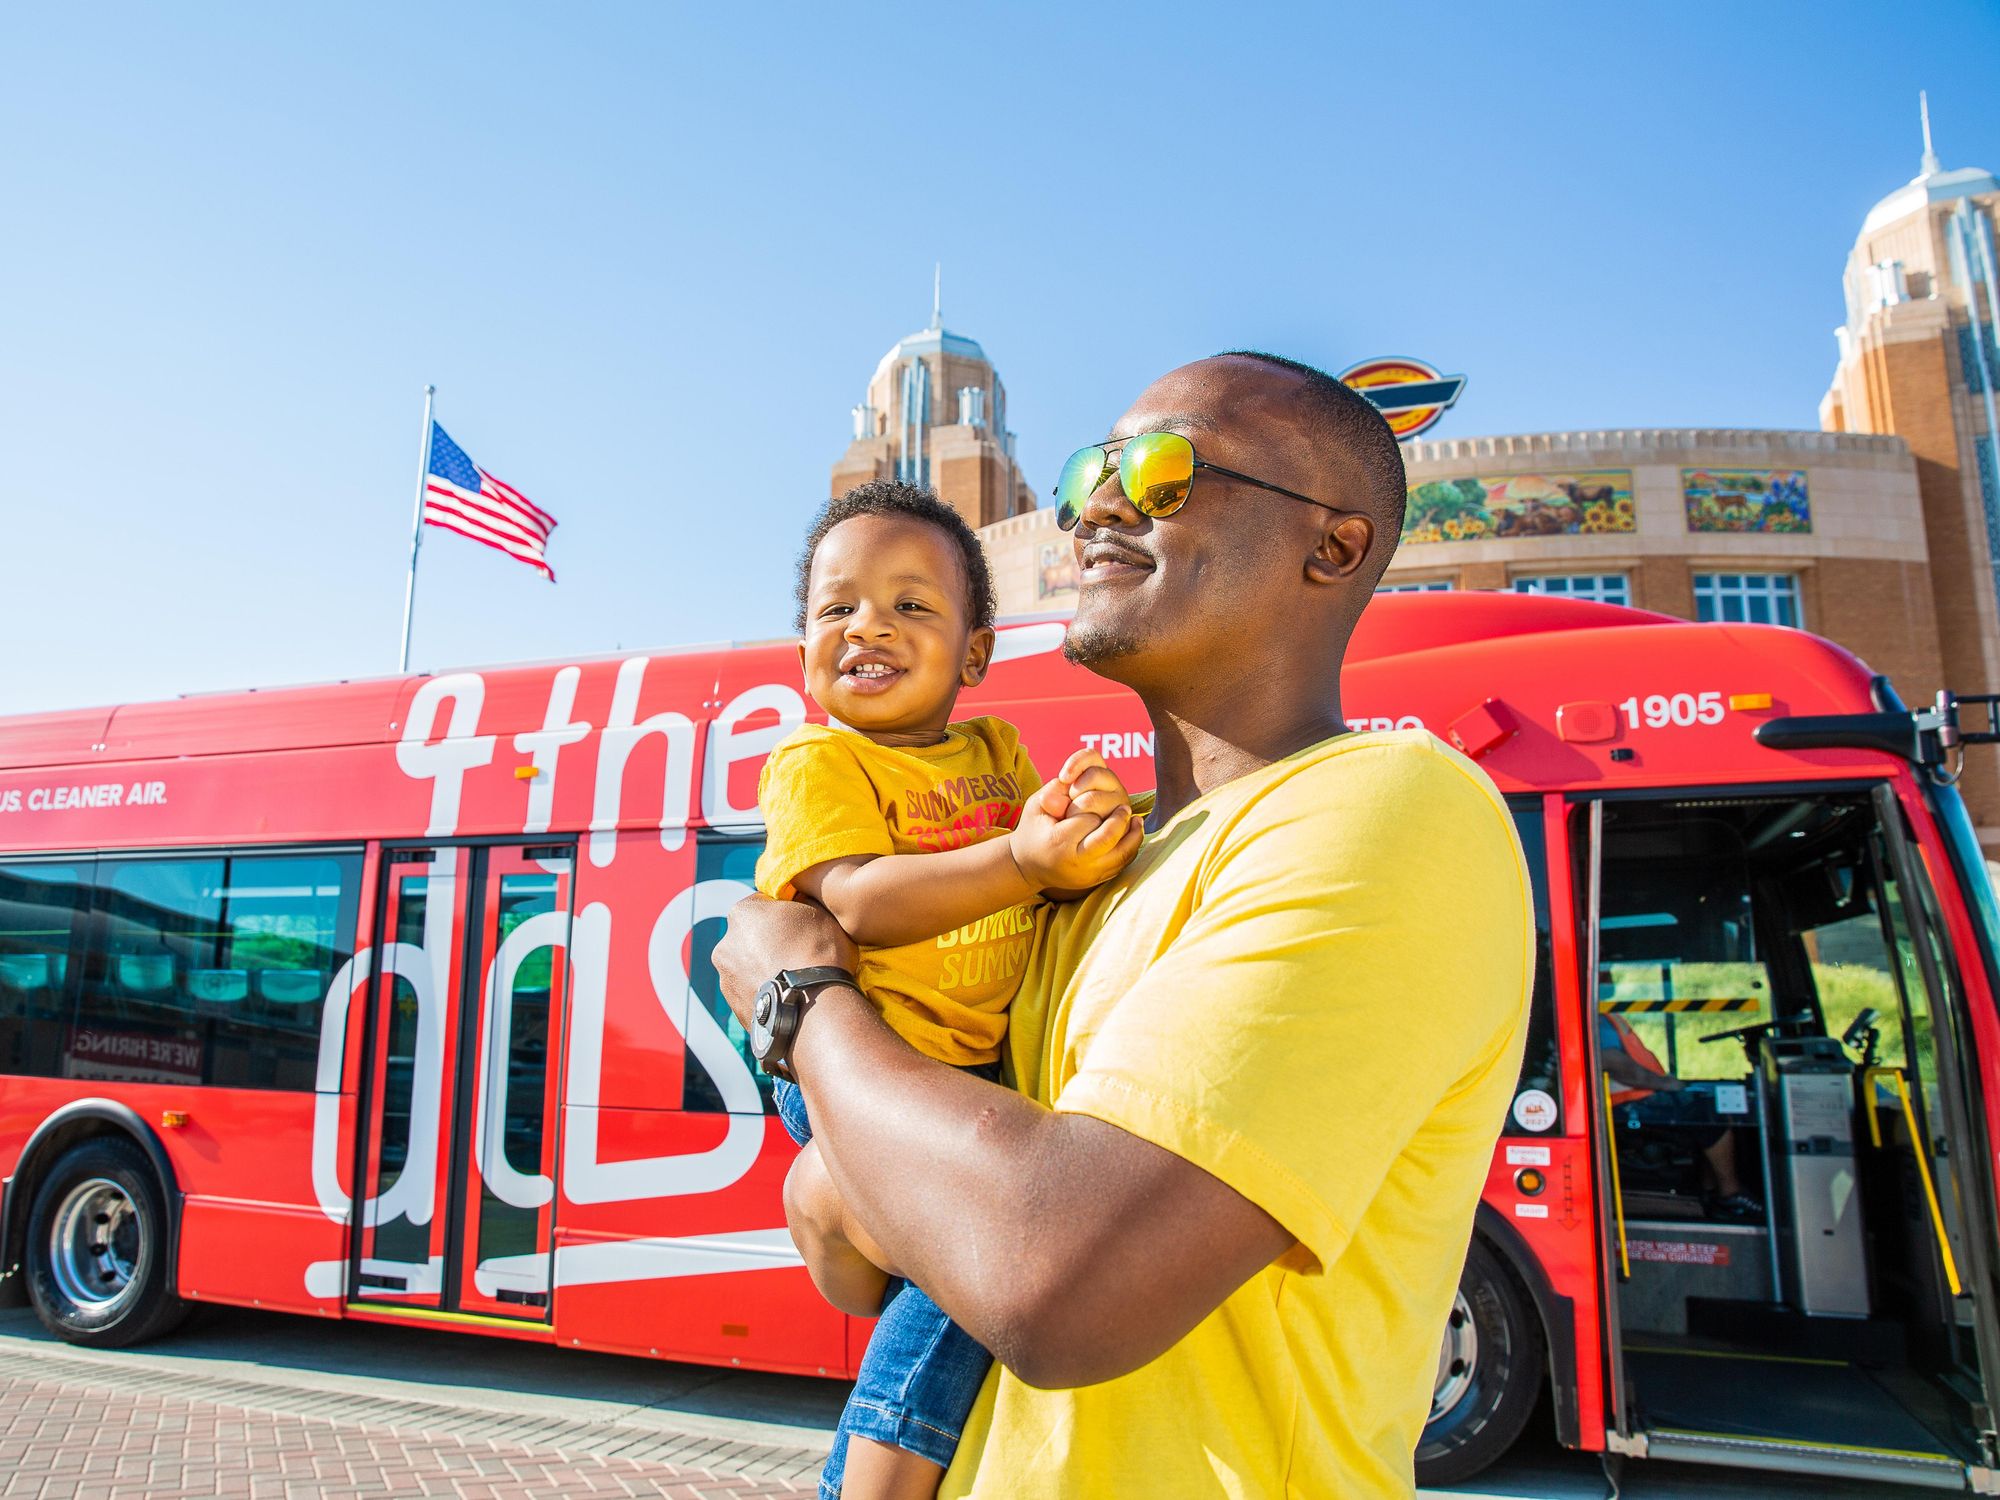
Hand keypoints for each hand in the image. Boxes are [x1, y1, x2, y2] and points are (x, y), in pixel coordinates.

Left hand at [713, 894, 859, 1030]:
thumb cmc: (817, 952)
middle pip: (751, 936)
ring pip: (749, 968)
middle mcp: (725, 945)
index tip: (802, 923)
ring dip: (766, 969)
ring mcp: (726, 980)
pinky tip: (790, 996)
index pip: (763, 903)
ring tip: (796, 978)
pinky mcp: (735, 1009)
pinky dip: (767, 993)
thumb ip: (803, 901)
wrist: (813, 1010)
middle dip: (771, 942)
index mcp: (741, 913)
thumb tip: (801, 901)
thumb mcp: (820, 910)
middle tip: (800, 951)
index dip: (785, 910)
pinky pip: (754, 994)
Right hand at [1009, 751, 1143, 893]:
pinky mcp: (1098, 880)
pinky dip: (1130, 847)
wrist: (1028, 867)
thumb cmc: (1033, 831)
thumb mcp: (1035, 807)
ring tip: (1136, 820)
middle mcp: (1076, 862)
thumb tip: (1074, 780)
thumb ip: (1053, 790)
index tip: (1086, 801)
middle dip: (1119, 820)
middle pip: (1109, 838)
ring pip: (1122, 854)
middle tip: (1125, 807)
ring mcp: (1089, 875)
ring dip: (1132, 834)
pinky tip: (1132, 833)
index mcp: (1058, 842)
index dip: (1091, 806)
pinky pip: (1123, 864)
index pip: (1087, 819)